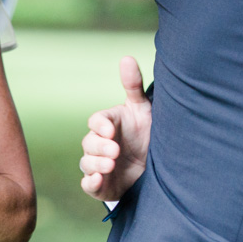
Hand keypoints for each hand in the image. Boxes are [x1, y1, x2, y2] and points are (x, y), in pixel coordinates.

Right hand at [79, 56, 150, 201]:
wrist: (155, 166)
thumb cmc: (145, 132)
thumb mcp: (143, 109)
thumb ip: (133, 85)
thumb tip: (127, 57)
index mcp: (108, 124)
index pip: (95, 121)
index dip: (99, 126)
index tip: (110, 130)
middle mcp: (99, 143)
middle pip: (89, 143)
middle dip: (99, 146)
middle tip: (115, 150)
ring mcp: (98, 164)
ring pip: (86, 162)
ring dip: (95, 164)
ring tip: (110, 165)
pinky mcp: (101, 184)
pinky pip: (88, 184)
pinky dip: (90, 182)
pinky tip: (98, 179)